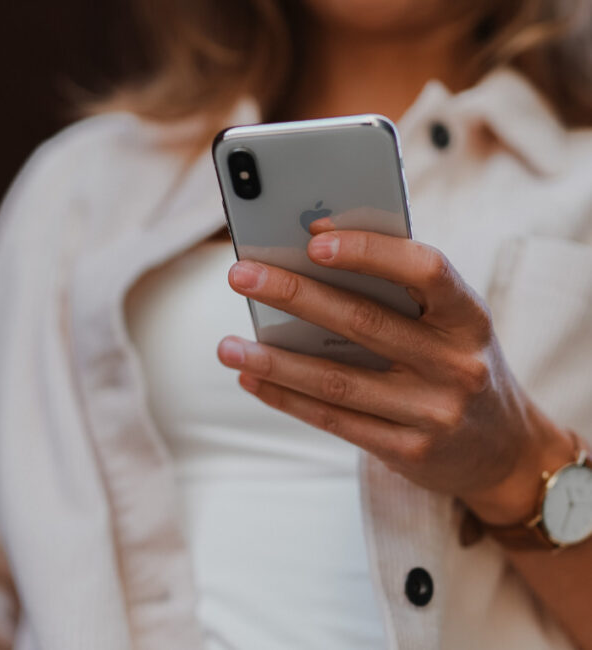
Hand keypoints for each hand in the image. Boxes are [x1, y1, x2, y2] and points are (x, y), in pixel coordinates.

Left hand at [218, 228, 573, 524]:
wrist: (505, 450)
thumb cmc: (460, 365)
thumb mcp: (451, 326)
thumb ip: (399, 297)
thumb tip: (314, 261)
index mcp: (468, 317)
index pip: (426, 270)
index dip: (370, 251)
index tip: (314, 237)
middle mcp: (456, 364)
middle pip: (364, 322)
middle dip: (295, 295)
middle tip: (241, 276)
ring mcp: (433, 412)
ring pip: (338, 380)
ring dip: (275, 360)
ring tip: (227, 345)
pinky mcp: (409, 451)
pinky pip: (335, 420)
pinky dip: (287, 398)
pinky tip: (253, 379)